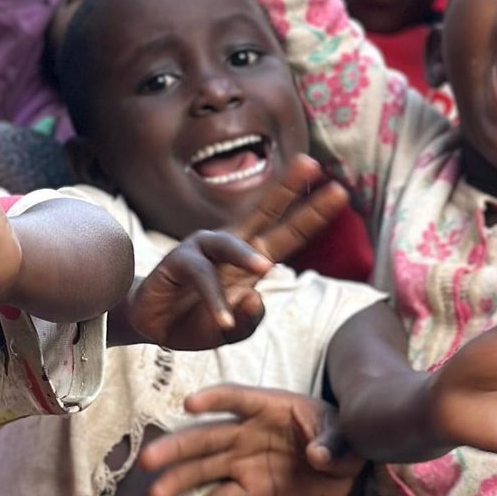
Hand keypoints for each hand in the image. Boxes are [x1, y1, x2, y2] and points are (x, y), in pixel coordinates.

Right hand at [125, 157, 348, 350]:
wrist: (157, 328)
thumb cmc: (198, 320)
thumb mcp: (234, 331)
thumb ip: (250, 321)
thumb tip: (255, 298)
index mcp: (253, 258)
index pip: (289, 232)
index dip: (313, 213)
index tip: (340, 190)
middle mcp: (232, 245)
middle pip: (264, 212)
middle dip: (288, 188)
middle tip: (313, 164)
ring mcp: (204, 249)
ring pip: (229, 242)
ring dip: (246, 255)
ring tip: (265, 269)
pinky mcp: (179, 261)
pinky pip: (201, 277)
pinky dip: (214, 301)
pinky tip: (223, 321)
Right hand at [140, 383, 363, 495]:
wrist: (347, 469)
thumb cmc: (344, 439)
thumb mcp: (350, 436)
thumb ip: (334, 443)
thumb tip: (316, 454)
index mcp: (269, 408)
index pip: (237, 398)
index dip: (214, 400)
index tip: (189, 406)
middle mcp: (248, 433)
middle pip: (207, 437)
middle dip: (176, 447)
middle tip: (147, 460)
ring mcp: (245, 463)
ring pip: (205, 469)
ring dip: (179, 480)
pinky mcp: (251, 491)